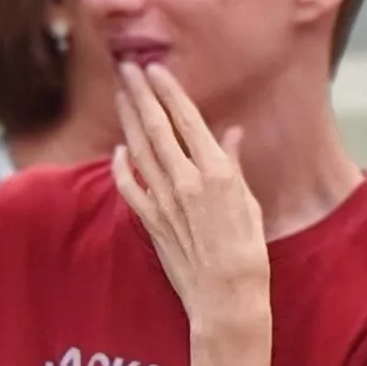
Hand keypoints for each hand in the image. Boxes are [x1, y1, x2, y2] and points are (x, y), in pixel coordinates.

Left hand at [111, 63, 268, 331]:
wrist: (226, 297)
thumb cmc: (248, 253)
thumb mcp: (249, 203)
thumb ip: (234, 166)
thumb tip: (230, 135)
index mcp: (216, 173)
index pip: (187, 121)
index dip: (169, 92)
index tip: (156, 69)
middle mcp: (186, 182)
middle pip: (156, 128)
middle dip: (141, 95)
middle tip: (127, 69)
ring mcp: (164, 202)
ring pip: (139, 151)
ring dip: (127, 121)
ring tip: (120, 96)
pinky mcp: (151, 223)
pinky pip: (129, 187)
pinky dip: (121, 166)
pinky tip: (117, 150)